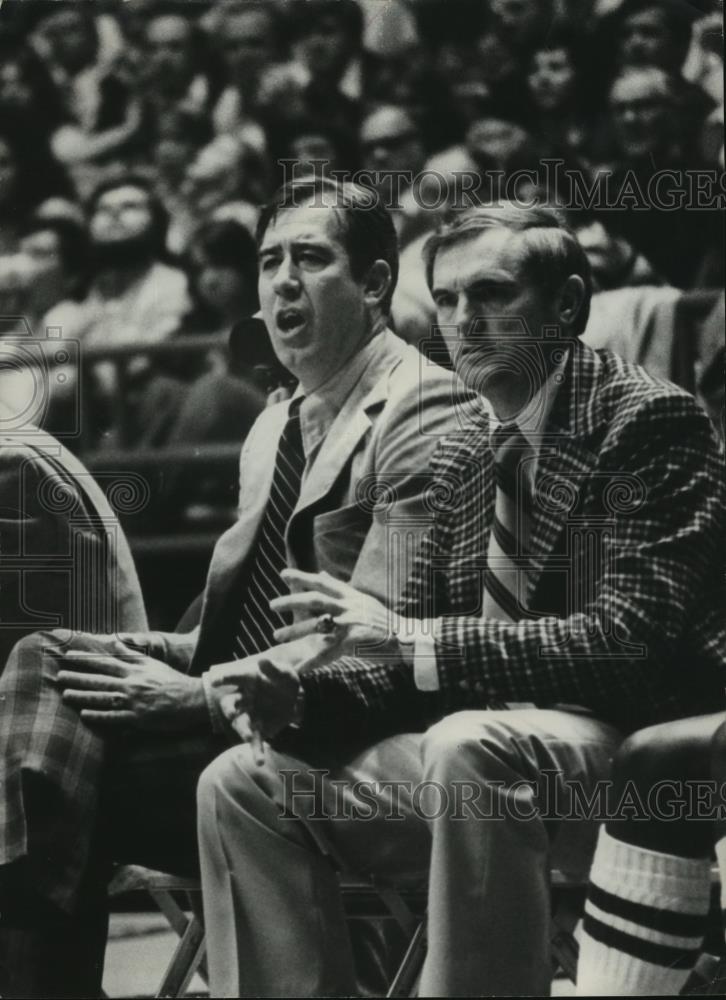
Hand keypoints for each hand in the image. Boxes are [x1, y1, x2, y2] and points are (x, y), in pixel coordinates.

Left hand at [57, 640, 205, 729]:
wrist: (192, 698)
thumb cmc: (172, 681)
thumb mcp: (152, 664)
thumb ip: (132, 655)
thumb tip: (116, 643)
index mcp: (135, 670)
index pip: (105, 662)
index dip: (85, 659)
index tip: (68, 655)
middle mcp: (131, 684)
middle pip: (100, 679)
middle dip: (78, 677)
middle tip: (59, 676)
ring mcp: (134, 701)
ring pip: (103, 698)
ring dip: (83, 696)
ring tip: (65, 694)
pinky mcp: (138, 718)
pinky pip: (114, 718)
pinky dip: (99, 717)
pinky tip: (85, 716)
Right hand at [211, 656, 302, 747]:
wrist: (296, 699)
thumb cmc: (285, 681)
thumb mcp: (284, 673)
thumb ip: (274, 669)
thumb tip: (263, 660)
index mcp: (247, 681)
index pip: (233, 678)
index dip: (223, 679)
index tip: (215, 682)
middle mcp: (243, 699)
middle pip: (230, 705)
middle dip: (229, 710)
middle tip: (230, 714)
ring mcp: (249, 715)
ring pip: (240, 724)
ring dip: (242, 730)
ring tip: (247, 738)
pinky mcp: (259, 730)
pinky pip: (255, 742)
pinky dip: (257, 752)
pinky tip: (260, 761)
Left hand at [270, 569, 401, 671]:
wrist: (408, 637)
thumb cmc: (384, 621)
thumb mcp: (362, 599)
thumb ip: (341, 588)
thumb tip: (322, 574)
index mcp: (351, 595)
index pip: (322, 582)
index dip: (302, 577)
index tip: (283, 575)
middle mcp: (349, 606)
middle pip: (315, 600)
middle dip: (291, 601)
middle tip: (272, 606)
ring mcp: (351, 623)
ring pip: (317, 626)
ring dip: (295, 631)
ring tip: (276, 636)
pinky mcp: (354, 641)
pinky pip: (328, 652)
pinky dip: (312, 661)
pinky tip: (298, 668)